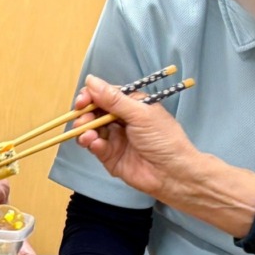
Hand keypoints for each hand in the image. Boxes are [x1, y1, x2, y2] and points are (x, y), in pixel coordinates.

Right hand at [73, 77, 254, 237]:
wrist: (172, 174)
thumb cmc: (164, 140)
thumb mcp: (140, 114)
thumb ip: (114, 99)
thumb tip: (91, 80)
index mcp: (131, 105)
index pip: (105, 95)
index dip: (91, 95)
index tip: (83, 100)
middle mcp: (121, 120)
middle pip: (94, 111)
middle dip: (85, 113)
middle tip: (82, 118)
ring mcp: (115, 138)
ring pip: (90, 129)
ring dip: (85, 129)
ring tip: (88, 134)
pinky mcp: (110, 156)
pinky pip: (95, 146)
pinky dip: (92, 144)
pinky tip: (95, 144)